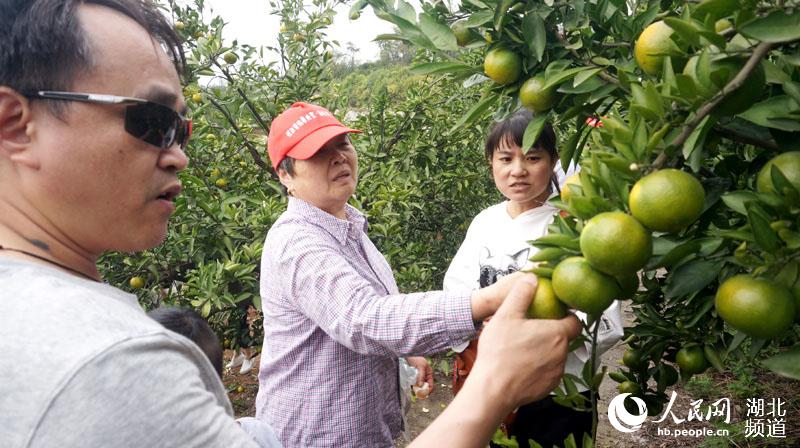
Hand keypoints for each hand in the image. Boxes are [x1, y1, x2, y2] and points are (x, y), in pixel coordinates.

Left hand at [405, 356, 433, 393]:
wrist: (405, 355)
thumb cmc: (415, 358)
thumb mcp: (420, 366)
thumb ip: (421, 376)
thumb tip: (421, 385)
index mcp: (428, 373)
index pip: (431, 384)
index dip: (429, 389)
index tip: (425, 393)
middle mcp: (424, 377)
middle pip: (425, 387)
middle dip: (422, 391)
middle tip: (419, 395)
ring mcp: (418, 378)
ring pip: (419, 387)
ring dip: (417, 390)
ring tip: (415, 392)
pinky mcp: (412, 379)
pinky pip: (413, 385)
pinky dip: (413, 387)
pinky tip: (411, 389)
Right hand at [469, 276, 580, 409]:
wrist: (493, 389)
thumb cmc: (499, 351)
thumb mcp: (506, 315)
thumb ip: (521, 294)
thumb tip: (532, 278)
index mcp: (557, 334)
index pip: (575, 321)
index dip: (565, 315)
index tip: (552, 314)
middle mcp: (562, 354)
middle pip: (564, 338)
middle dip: (552, 333)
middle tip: (530, 330)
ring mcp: (557, 373)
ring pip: (556, 356)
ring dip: (545, 350)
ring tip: (523, 348)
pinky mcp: (549, 387)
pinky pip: (548, 372)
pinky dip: (539, 367)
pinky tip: (521, 365)